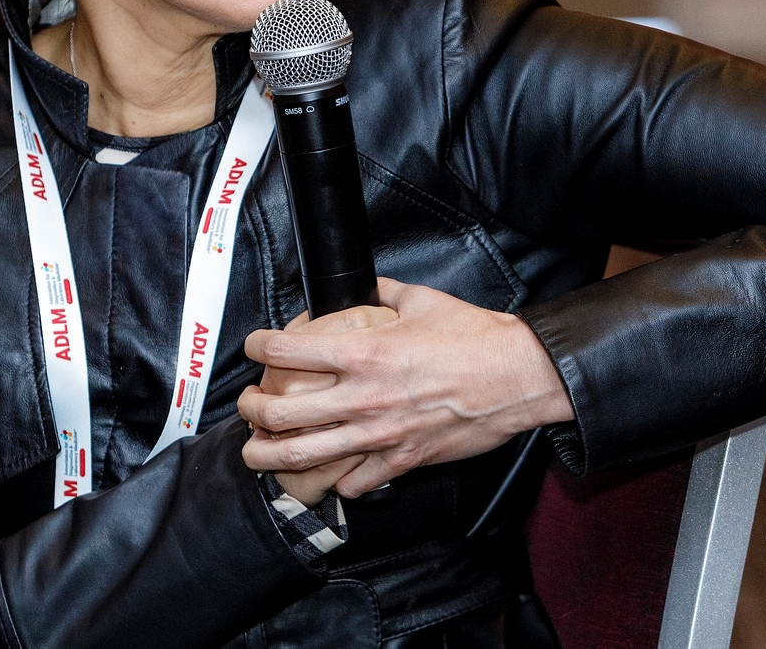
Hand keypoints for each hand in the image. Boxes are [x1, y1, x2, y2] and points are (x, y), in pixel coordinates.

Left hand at [238, 278, 572, 496]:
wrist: (519, 378)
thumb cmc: (475, 338)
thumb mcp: (421, 300)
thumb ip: (383, 293)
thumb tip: (365, 285)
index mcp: (363, 351)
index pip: (285, 350)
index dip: (256, 346)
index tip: (253, 347)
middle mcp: (363, 396)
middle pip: (279, 412)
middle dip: (249, 410)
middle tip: (247, 404)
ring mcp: (379, 434)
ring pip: (303, 455)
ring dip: (269, 454)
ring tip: (256, 450)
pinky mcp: (401, 460)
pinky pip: (352, 482)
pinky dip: (333, 479)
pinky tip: (327, 471)